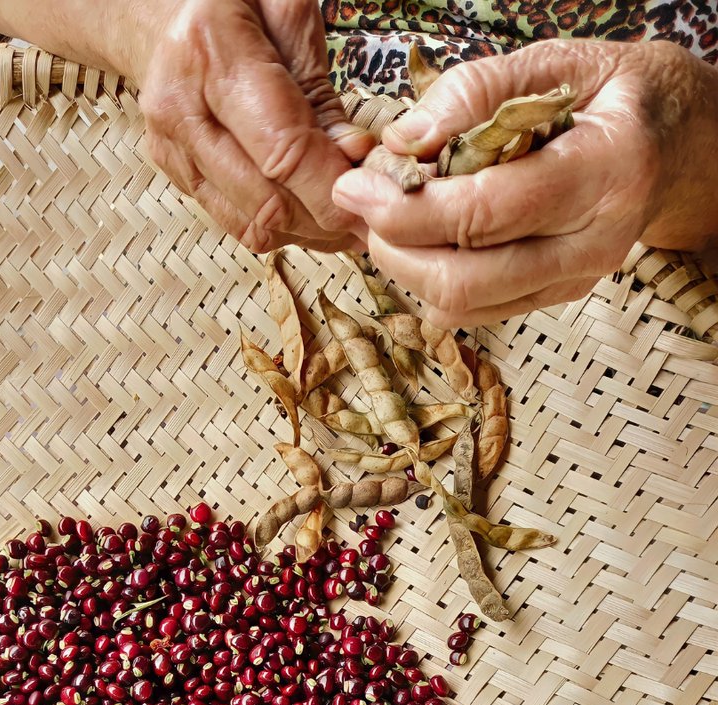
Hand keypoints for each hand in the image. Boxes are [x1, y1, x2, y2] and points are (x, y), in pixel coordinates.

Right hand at [136, 0, 374, 251]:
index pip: (281, 151)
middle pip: (266, 200)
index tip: (369, 196)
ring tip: (342, 217)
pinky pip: (236, 223)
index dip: (329, 188)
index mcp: (211, 51)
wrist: (168, 11)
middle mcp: (180, 106)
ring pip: (251, 223)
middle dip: (324, 218)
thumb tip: (351, 154)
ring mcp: (171, 147)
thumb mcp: (289, 13)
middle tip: (366, 215)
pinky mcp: (174, 174)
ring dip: (305, 231)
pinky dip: (280, 227)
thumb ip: (320, 88)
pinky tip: (308, 212)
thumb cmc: (239, 2)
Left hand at [332, 40, 717, 326]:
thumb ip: (477, 92)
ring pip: (465, 306)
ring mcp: (575, 280)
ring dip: (407, 269)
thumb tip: (404, 140)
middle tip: (363, 207)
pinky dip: (430, 281)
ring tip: (385, 220)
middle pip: (467, 280)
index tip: (360, 187)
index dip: (410, 209)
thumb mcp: (556, 63)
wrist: (674, 142)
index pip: (487, 214)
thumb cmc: (614, 95)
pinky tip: (418, 239)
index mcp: (606, 171)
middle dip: (396, 248)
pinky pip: (475, 311)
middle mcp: (594, 242)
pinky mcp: (553, 297)